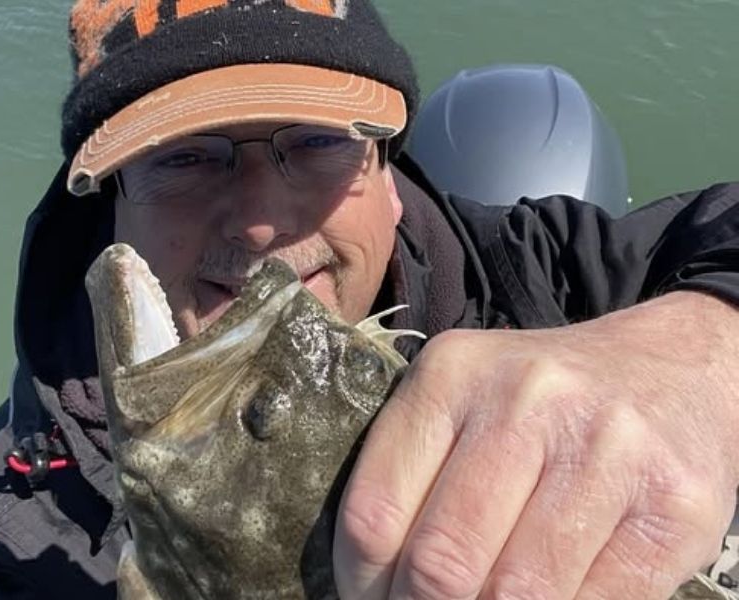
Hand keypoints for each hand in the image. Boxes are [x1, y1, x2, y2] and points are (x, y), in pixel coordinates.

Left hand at [334, 291, 738, 598]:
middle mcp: (527, 402)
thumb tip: (371, 578)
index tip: (369, 598)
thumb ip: (413, 473)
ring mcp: (606, 451)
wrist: (669, 368)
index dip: (360, 582)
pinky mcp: (673, 505)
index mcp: (452, 374)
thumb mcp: (462, 400)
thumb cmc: (543, 397)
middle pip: (441, 564)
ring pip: (515, 594)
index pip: (374, 514)